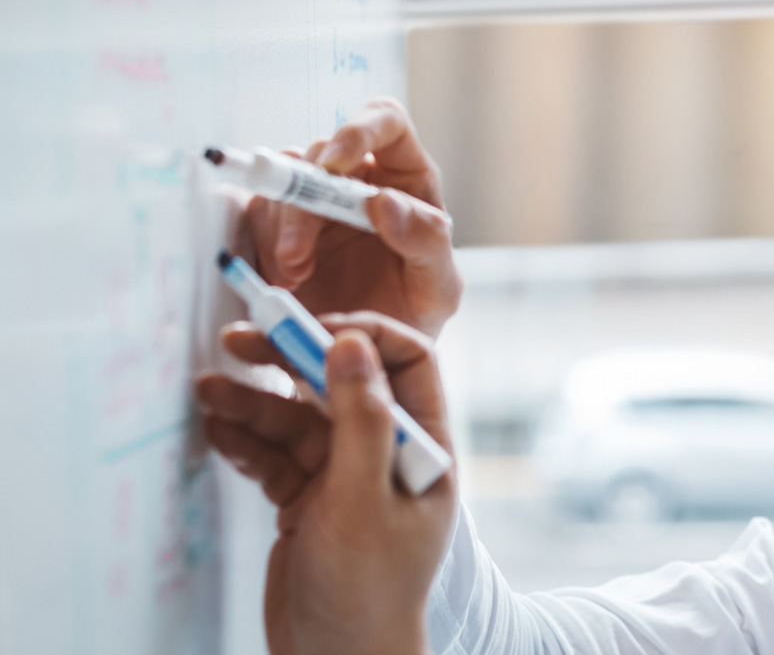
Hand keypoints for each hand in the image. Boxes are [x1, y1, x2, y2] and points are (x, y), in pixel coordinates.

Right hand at [197, 313, 456, 654]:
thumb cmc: (368, 590)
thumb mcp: (364, 500)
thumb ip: (360, 420)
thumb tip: (352, 343)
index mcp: (423, 447)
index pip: (408, 363)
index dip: (363, 337)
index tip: (313, 328)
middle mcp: (386, 454)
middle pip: (340, 384)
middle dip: (291, 360)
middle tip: (238, 339)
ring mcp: (344, 477)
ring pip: (298, 420)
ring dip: (253, 402)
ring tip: (207, 391)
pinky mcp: (307, 500)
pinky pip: (275, 455)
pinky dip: (246, 441)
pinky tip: (216, 429)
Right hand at [247, 97, 462, 337]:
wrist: (374, 356)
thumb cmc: (417, 312)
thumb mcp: (439, 286)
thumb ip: (425, 241)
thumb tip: (384, 200)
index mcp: (407, 178)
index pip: (385, 121)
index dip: (358, 129)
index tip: (336, 163)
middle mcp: (359, 177)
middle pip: (321, 153)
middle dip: (304, 200)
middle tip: (298, 255)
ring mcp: (316, 199)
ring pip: (284, 179)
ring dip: (282, 227)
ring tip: (296, 278)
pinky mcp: (281, 224)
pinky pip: (258, 209)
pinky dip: (264, 241)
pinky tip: (285, 280)